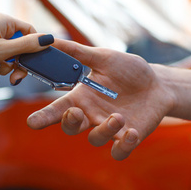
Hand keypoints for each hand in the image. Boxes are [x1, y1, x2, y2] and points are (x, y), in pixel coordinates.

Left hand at [0, 13, 53, 82]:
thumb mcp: (3, 51)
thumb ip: (27, 46)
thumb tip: (48, 39)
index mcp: (4, 21)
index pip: (30, 31)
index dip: (33, 47)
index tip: (31, 61)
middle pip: (20, 48)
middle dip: (15, 63)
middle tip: (12, 74)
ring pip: (9, 59)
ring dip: (2, 69)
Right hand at [26, 39, 175, 159]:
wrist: (158, 84)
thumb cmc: (129, 70)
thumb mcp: (103, 57)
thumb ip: (77, 52)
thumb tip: (50, 39)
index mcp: (82, 97)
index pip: (57, 108)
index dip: (43, 116)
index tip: (32, 122)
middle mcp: (92, 115)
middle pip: (71, 127)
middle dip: (69, 122)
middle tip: (76, 112)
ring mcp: (109, 128)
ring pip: (96, 139)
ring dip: (104, 130)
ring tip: (118, 116)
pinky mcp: (127, 137)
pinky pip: (119, 151)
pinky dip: (124, 146)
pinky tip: (132, 133)